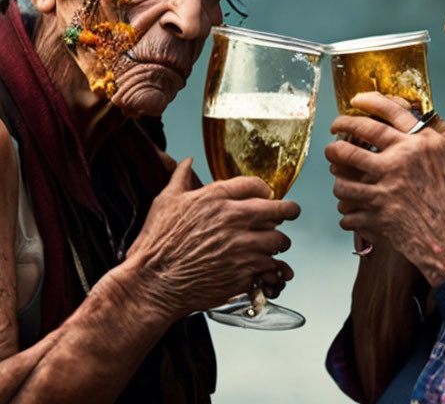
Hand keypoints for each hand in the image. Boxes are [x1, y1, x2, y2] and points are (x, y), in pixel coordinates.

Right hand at [125, 158, 299, 315]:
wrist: (153, 283)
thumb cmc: (156, 244)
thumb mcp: (165, 202)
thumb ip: (181, 178)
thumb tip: (187, 161)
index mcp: (215, 199)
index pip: (256, 185)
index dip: (265, 189)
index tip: (268, 194)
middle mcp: (232, 220)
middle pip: (278, 210)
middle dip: (288, 210)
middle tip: (290, 213)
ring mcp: (241, 248)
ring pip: (279, 240)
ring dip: (278, 242)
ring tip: (274, 244)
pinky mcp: (244, 273)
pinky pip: (271, 267)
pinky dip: (271, 267)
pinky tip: (265, 267)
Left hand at [325, 92, 444, 287]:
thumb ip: (439, 134)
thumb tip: (423, 113)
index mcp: (423, 143)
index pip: (389, 111)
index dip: (367, 102)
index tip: (354, 102)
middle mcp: (403, 159)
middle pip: (357, 133)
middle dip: (339, 130)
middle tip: (334, 137)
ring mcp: (388, 186)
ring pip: (343, 175)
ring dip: (338, 178)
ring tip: (340, 179)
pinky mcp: (377, 213)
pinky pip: (347, 212)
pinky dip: (347, 214)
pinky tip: (352, 213)